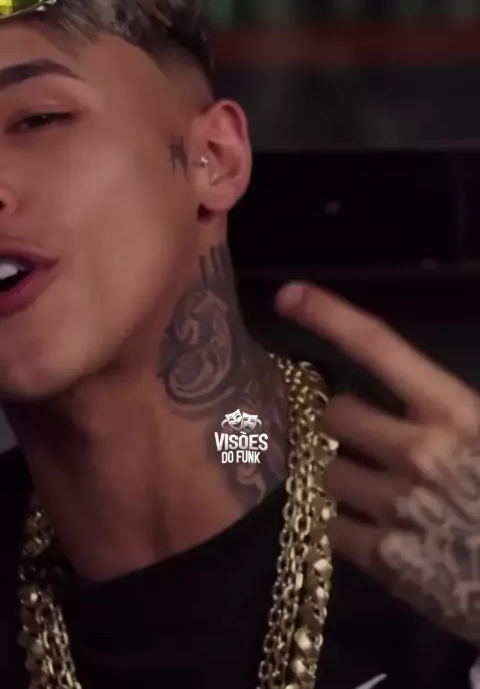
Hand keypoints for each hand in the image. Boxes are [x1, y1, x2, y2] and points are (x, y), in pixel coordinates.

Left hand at [276, 282, 479, 646]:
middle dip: (342, 424)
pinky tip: (378, 531)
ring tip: (376, 491)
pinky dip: (347, 527)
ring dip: (344, 477)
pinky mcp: (384, 561)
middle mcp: (417, 451)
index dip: (329, 316)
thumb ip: (452, 407)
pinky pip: (334, 528)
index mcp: (454, 413)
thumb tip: (413, 390)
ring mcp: (396, 507)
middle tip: (362, 437)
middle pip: (335, 415)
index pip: (379, 347)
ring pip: (328, 473)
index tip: (288, 294)